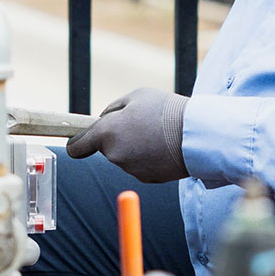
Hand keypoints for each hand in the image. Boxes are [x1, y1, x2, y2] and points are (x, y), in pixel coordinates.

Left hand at [66, 88, 188, 183]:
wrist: (198, 136)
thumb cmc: (166, 111)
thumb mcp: (137, 96)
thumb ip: (113, 109)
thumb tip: (103, 119)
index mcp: (106, 133)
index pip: (78, 146)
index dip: (76, 143)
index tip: (76, 142)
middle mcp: (114, 156)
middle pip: (108, 148)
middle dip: (119, 137)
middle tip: (141, 123)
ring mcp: (131, 170)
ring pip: (126, 156)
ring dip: (136, 146)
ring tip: (158, 132)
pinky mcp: (148, 178)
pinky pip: (141, 165)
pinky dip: (149, 157)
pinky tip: (164, 146)